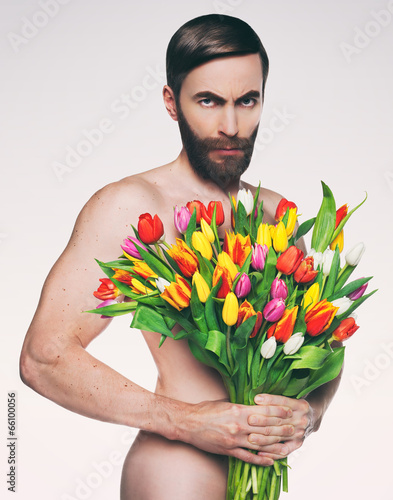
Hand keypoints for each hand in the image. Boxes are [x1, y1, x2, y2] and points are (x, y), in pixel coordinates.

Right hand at [179, 398, 295, 465]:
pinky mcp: (228, 450)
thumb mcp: (225, 402)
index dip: (278, 411)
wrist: (188, 423)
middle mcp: (238, 425)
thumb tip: (255, 405)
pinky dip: (260, 460)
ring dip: (275, 445)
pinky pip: (247, 457)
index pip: (264, 411)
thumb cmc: (205, 410)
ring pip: (260, 444)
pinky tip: (270, 461)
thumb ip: (241, 405)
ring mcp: (234, 440)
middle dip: (282, 429)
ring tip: (287, 445)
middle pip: (265, 428)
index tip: (289, 411)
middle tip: (294, 428)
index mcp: (238, 410)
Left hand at [251, 394, 313, 460]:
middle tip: (249, 420)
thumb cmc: (294, 406)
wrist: (312, 418)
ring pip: (279, 436)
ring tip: (250, 438)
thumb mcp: (291, 398)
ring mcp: (300, 433)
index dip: (270, 400)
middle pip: (280, 420)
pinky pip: (284, 450)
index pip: (283, 401)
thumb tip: (256, 398)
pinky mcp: (298, 444)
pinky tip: (259, 453)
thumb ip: (276, 399)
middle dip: (263, 420)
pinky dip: (271, 453)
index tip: (256, 399)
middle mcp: (302, 419)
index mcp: (301, 405)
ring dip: (264, 438)